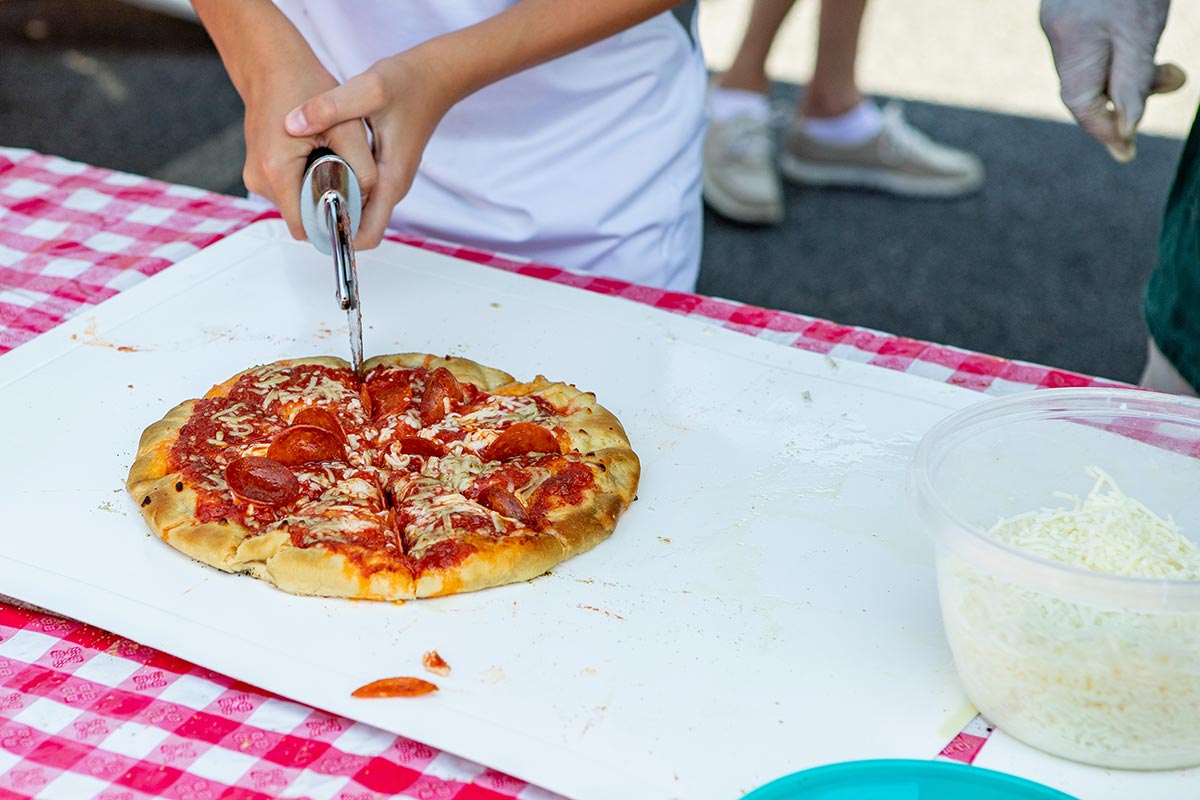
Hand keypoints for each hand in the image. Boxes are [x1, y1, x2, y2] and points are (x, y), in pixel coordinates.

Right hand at [241, 59, 378, 242]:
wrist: (270, 64)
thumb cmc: (304, 86)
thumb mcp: (348, 127)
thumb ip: (363, 168)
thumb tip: (368, 199)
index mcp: (277, 171)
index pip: (306, 227)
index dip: (332, 224)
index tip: (353, 210)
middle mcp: (260, 180)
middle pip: (302, 218)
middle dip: (327, 206)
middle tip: (348, 179)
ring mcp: (255, 177)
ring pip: (297, 206)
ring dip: (317, 193)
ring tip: (331, 161)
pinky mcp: (259, 171)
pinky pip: (290, 191)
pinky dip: (307, 183)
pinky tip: (318, 158)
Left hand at [284, 50, 453, 248]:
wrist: (433, 77)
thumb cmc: (409, 84)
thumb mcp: (368, 89)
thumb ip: (331, 106)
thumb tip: (292, 124)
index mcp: (391, 180)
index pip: (366, 234)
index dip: (337, 235)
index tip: (307, 221)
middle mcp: (391, 187)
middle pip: (357, 227)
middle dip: (326, 221)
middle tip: (294, 200)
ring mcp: (388, 181)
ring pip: (355, 211)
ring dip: (329, 205)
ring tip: (299, 184)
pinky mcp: (383, 171)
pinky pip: (356, 193)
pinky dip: (336, 188)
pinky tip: (315, 168)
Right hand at [1040, 0, 1183, 161]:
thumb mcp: (1140, 31)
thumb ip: (1131, 79)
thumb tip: (1125, 127)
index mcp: (1073, 46)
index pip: (1084, 106)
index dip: (1107, 132)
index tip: (1127, 154)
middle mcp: (1058, 35)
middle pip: (1088, 85)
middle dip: (1128, 94)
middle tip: (1172, 78)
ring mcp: (1061, 19)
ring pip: (1094, 63)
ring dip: (1129, 69)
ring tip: (1166, 59)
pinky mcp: (1070, 7)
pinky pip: (1093, 43)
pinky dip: (1118, 50)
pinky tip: (1137, 35)